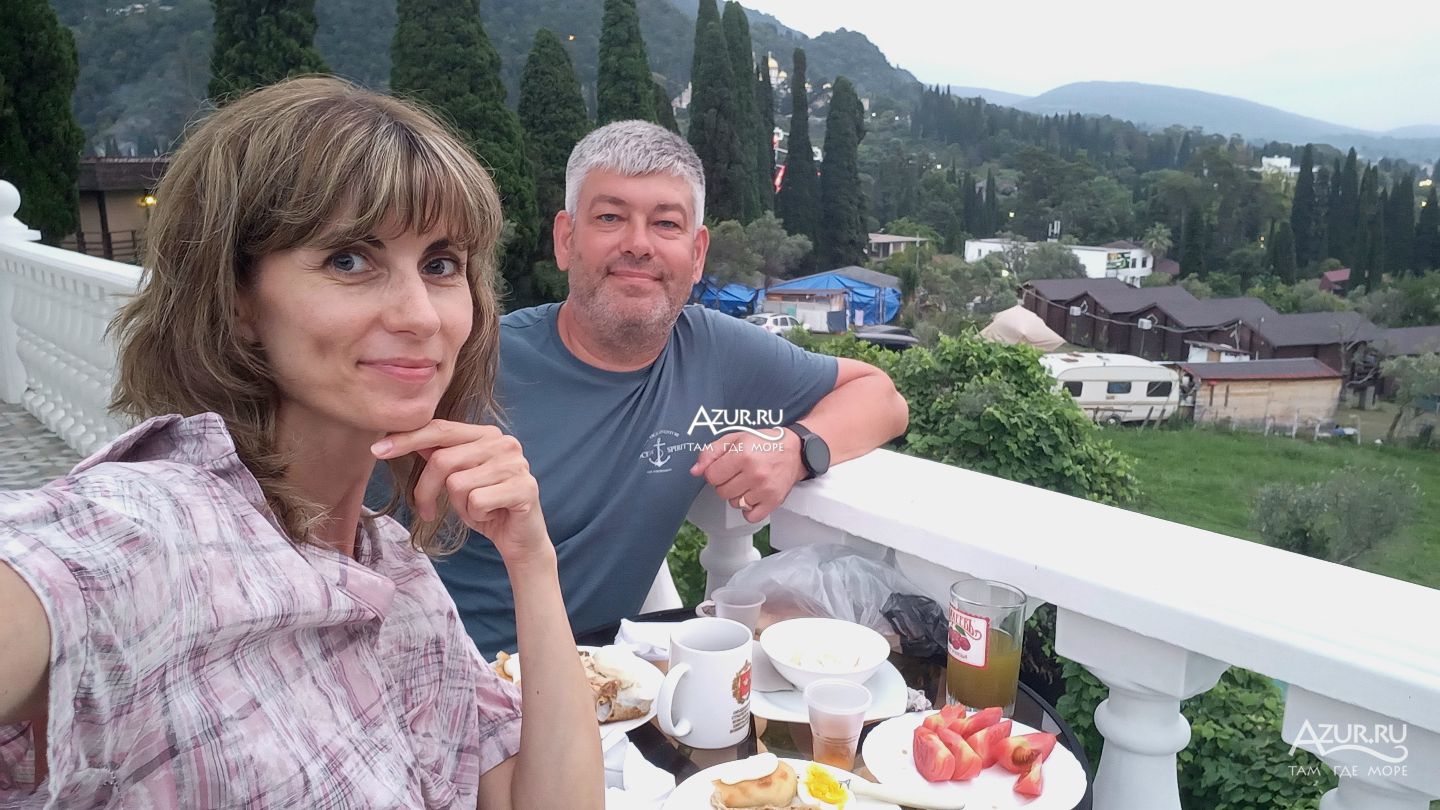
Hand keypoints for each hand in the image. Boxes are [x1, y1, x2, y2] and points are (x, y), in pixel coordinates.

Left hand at [372, 421, 550, 564]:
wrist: (521, 539)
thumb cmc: (485, 507)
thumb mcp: (457, 479)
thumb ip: (439, 456)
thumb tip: (405, 439)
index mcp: (486, 434)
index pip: (439, 429)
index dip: (407, 439)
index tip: (377, 451)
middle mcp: (503, 443)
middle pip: (443, 461)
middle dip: (426, 490)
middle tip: (427, 511)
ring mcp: (516, 464)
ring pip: (458, 485)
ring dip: (459, 507)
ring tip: (475, 510)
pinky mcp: (523, 488)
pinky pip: (476, 502)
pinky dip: (475, 517)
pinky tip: (489, 516)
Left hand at [689, 429, 806, 522]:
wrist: (795, 450)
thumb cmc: (764, 443)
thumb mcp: (735, 438)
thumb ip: (711, 452)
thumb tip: (695, 471)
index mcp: (743, 454)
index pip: (711, 476)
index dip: (715, 472)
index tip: (724, 467)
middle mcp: (754, 473)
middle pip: (721, 492)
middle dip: (726, 483)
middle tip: (738, 474)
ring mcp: (764, 489)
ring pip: (734, 504)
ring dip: (737, 495)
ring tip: (749, 482)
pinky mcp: (773, 502)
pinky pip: (750, 516)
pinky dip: (749, 509)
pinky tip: (754, 495)